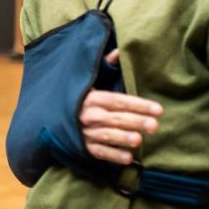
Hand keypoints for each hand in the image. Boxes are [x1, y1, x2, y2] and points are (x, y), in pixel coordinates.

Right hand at [80, 49, 162, 163]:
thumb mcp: (88, 80)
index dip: (138, 104)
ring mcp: (83, 132)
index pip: (118, 100)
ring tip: (139, 140)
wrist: (50, 117)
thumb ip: (105, 66)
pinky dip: (112, 155)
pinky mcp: (82, 147)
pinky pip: (98, 152)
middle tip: (154, 125)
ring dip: (122, 137)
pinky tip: (128, 158)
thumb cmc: (78, 97)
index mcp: (91, 97)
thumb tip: (120, 51)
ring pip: (106, 135)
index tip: (158, 109)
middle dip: (135, 121)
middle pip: (115, 118)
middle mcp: (87, 114)